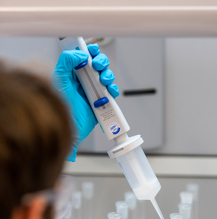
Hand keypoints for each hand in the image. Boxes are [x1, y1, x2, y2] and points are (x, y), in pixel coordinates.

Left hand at [52, 44, 118, 160]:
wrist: (69, 125)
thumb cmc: (60, 106)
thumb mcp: (59, 79)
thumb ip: (66, 61)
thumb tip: (80, 55)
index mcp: (74, 74)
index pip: (85, 57)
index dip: (91, 51)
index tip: (92, 51)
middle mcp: (84, 82)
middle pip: (99, 65)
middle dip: (101, 62)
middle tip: (97, 66)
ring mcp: (94, 92)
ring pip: (107, 77)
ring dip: (108, 75)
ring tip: (103, 81)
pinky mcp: (101, 102)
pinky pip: (111, 93)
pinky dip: (113, 90)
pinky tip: (109, 91)